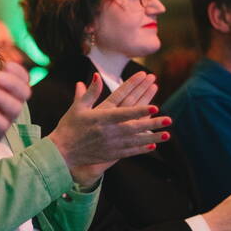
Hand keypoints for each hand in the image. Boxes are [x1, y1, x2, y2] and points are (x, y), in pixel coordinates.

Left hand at [0, 59, 29, 159]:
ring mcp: (3, 120)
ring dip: (4, 97)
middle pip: (24, 93)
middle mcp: (8, 105)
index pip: (21, 79)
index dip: (18, 72)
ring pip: (16, 108)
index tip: (7, 65)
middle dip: (13, 83)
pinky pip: (2, 126)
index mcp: (4, 90)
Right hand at [47, 73, 167, 186]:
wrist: (61, 152)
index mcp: (101, 118)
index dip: (140, 110)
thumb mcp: (77, 107)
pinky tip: (153, 146)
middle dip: (153, 124)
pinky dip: (141, 149)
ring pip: (135, 141)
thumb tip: (97, 76)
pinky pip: (129, 152)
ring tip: (167, 135)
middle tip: (169, 120)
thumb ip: (90, 92)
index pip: (124, 112)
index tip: (155, 106)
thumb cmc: (69, 127)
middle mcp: (108, 132)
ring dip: (152, 137)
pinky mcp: (110, 154)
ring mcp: (110, 145)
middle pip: (134, 126)